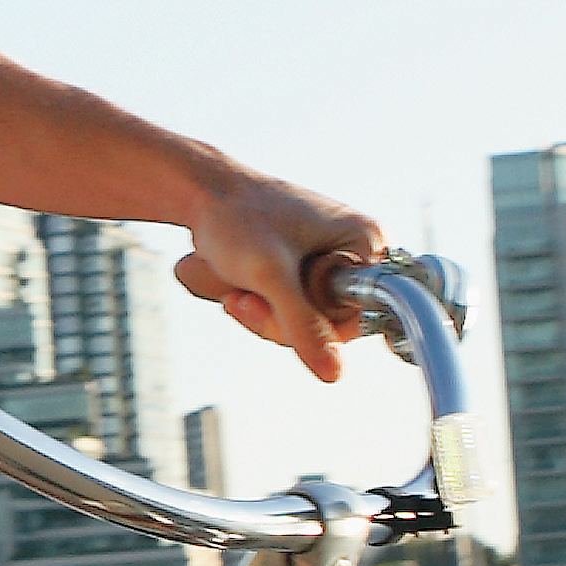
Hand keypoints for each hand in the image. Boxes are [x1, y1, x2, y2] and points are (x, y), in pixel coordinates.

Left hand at [178, 165, 389, 372]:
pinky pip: (288, 309)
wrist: (199, 191)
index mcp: (367, 243)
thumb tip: (335, 374)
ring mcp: (328, 262)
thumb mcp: (270, 275)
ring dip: (263, 313)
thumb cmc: (236, 216)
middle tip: (243, 299)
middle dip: (279, 319)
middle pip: (330, 323)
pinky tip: (235, 286)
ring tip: (233, 289)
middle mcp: (355, 252)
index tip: (276, 308)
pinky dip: (259, 304)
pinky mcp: (303, 269)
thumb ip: (303, 325)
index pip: (363, 315)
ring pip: (304, 320)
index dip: (320, 327)